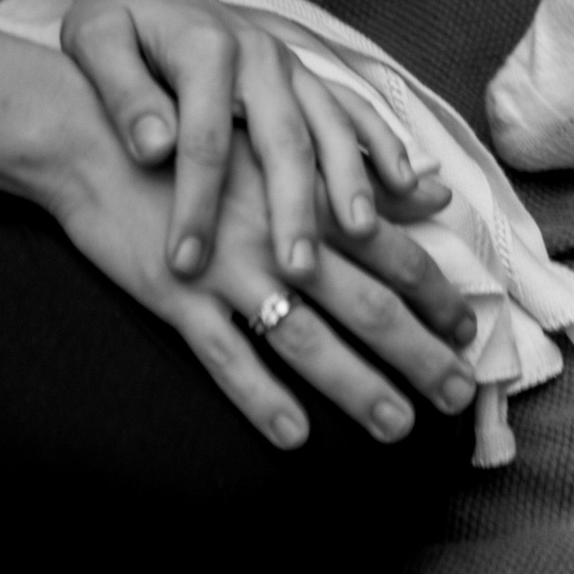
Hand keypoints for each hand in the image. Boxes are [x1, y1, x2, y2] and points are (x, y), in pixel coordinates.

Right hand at [37, 84, 482, 455]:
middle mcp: (279, 232)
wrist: (102, 137)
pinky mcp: (177, 296)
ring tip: (397, 426)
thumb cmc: (196, 141)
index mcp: (306, 196)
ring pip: (305, 336)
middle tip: (459, 395)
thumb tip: (434, 189)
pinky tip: (294, 436)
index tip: (470, 330)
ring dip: (356, 386)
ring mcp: (229, 268)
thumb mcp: (279, 147)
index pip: (389, 250)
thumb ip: (356, 176)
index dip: (434, 293)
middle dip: (417, 351)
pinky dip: (260, 397)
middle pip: (364, 300)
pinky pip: (226, 356)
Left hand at [62, 0, 448, 285]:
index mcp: (204, 50)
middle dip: (293, 207)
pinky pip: (355, 108)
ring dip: (351, 179)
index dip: (195, 205)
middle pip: (283, 138)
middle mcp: (259, 57)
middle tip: (296, 270)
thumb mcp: (94, 43)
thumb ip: (124, 94)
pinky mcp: (307, 75)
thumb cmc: (115, 20)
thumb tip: (152, 148)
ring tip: (362, 235)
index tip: (183, 264)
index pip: (203, 139)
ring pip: (331, 125)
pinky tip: (409, 184)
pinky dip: (385, 144)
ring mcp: (291, 65)